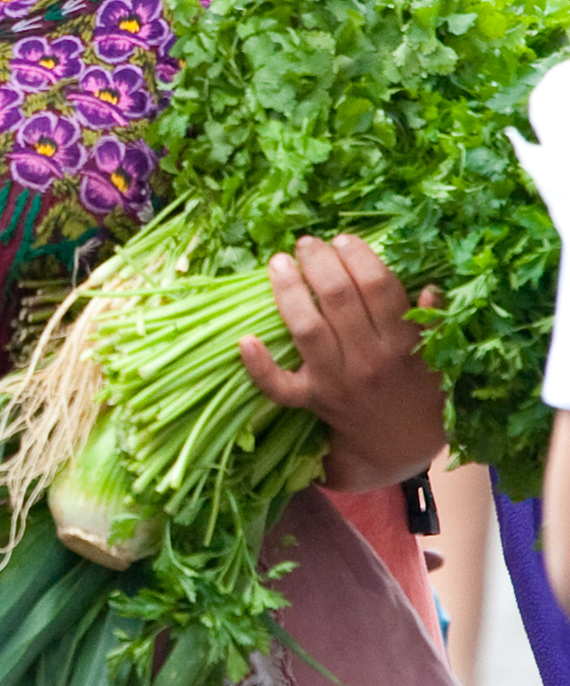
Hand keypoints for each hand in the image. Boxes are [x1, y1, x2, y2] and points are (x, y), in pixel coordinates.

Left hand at [237, 234, 445, 493]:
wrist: (399, 447)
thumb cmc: (418, 390)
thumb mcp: (439, 357)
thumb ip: (435, 322)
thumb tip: (430, 286)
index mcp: (403, 344)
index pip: (380, 287)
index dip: (359, 257)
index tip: (344, 239)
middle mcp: (369, 361)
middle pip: (338, 300)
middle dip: (320, 262)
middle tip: (308, 242)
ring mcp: (336, 382)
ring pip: (307, 330)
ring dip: (289, 292)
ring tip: (280, 262)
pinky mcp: (312, 401)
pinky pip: (279, 387)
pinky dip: (259, 366)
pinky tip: (245, 339)